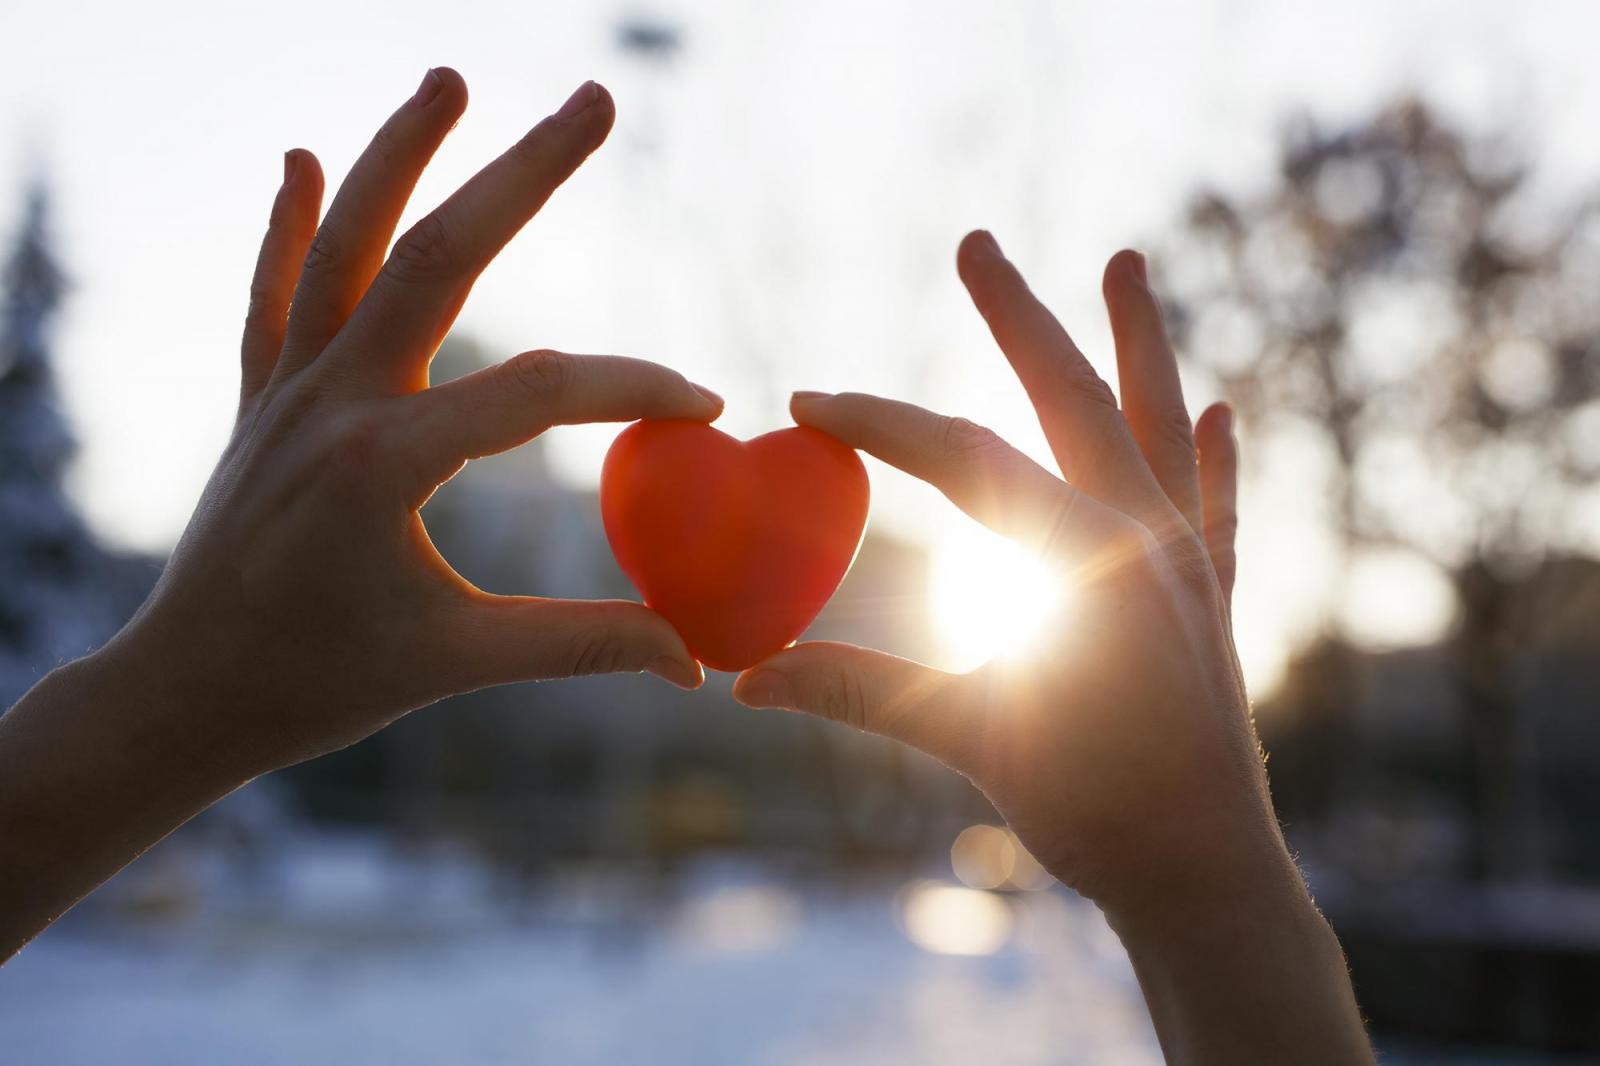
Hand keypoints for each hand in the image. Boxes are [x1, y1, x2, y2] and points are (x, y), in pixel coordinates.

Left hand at [114, 70, 715, 775]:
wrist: (185, 695)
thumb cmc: (322, 686)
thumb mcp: (459, 662)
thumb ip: (583, 646)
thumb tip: (695, 661)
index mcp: (386, 463)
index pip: (536, 392)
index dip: (630, 387)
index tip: (703, 403)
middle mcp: (332, 401)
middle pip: (438, 256)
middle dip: (524, 173)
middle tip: (596, 99)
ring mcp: (288, 391)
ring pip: (345, 244)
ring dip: (397, 152)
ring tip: (451, 77)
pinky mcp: (262, 400)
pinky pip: (273, 294)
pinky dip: (287, 224)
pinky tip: (300, 158)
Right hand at [733, 232, 1372, 1062]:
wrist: (1208, 877)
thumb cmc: (1094, 811)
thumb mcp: (971, 738)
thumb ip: (862, 691)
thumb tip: (746, 681)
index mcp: (1084, 557)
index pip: (964, 459)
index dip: (879, 424)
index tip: (808, 402)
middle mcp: (1145, 535)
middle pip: (1070, 397)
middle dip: (1019, 317)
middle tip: (975, 243)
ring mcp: (1188, 561)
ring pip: (1157, 422)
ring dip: (1138, 341)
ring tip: (1127, 261)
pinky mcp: (1212, 598)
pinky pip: (1216, 505)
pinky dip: (1214, 456)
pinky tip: (1222, 409)